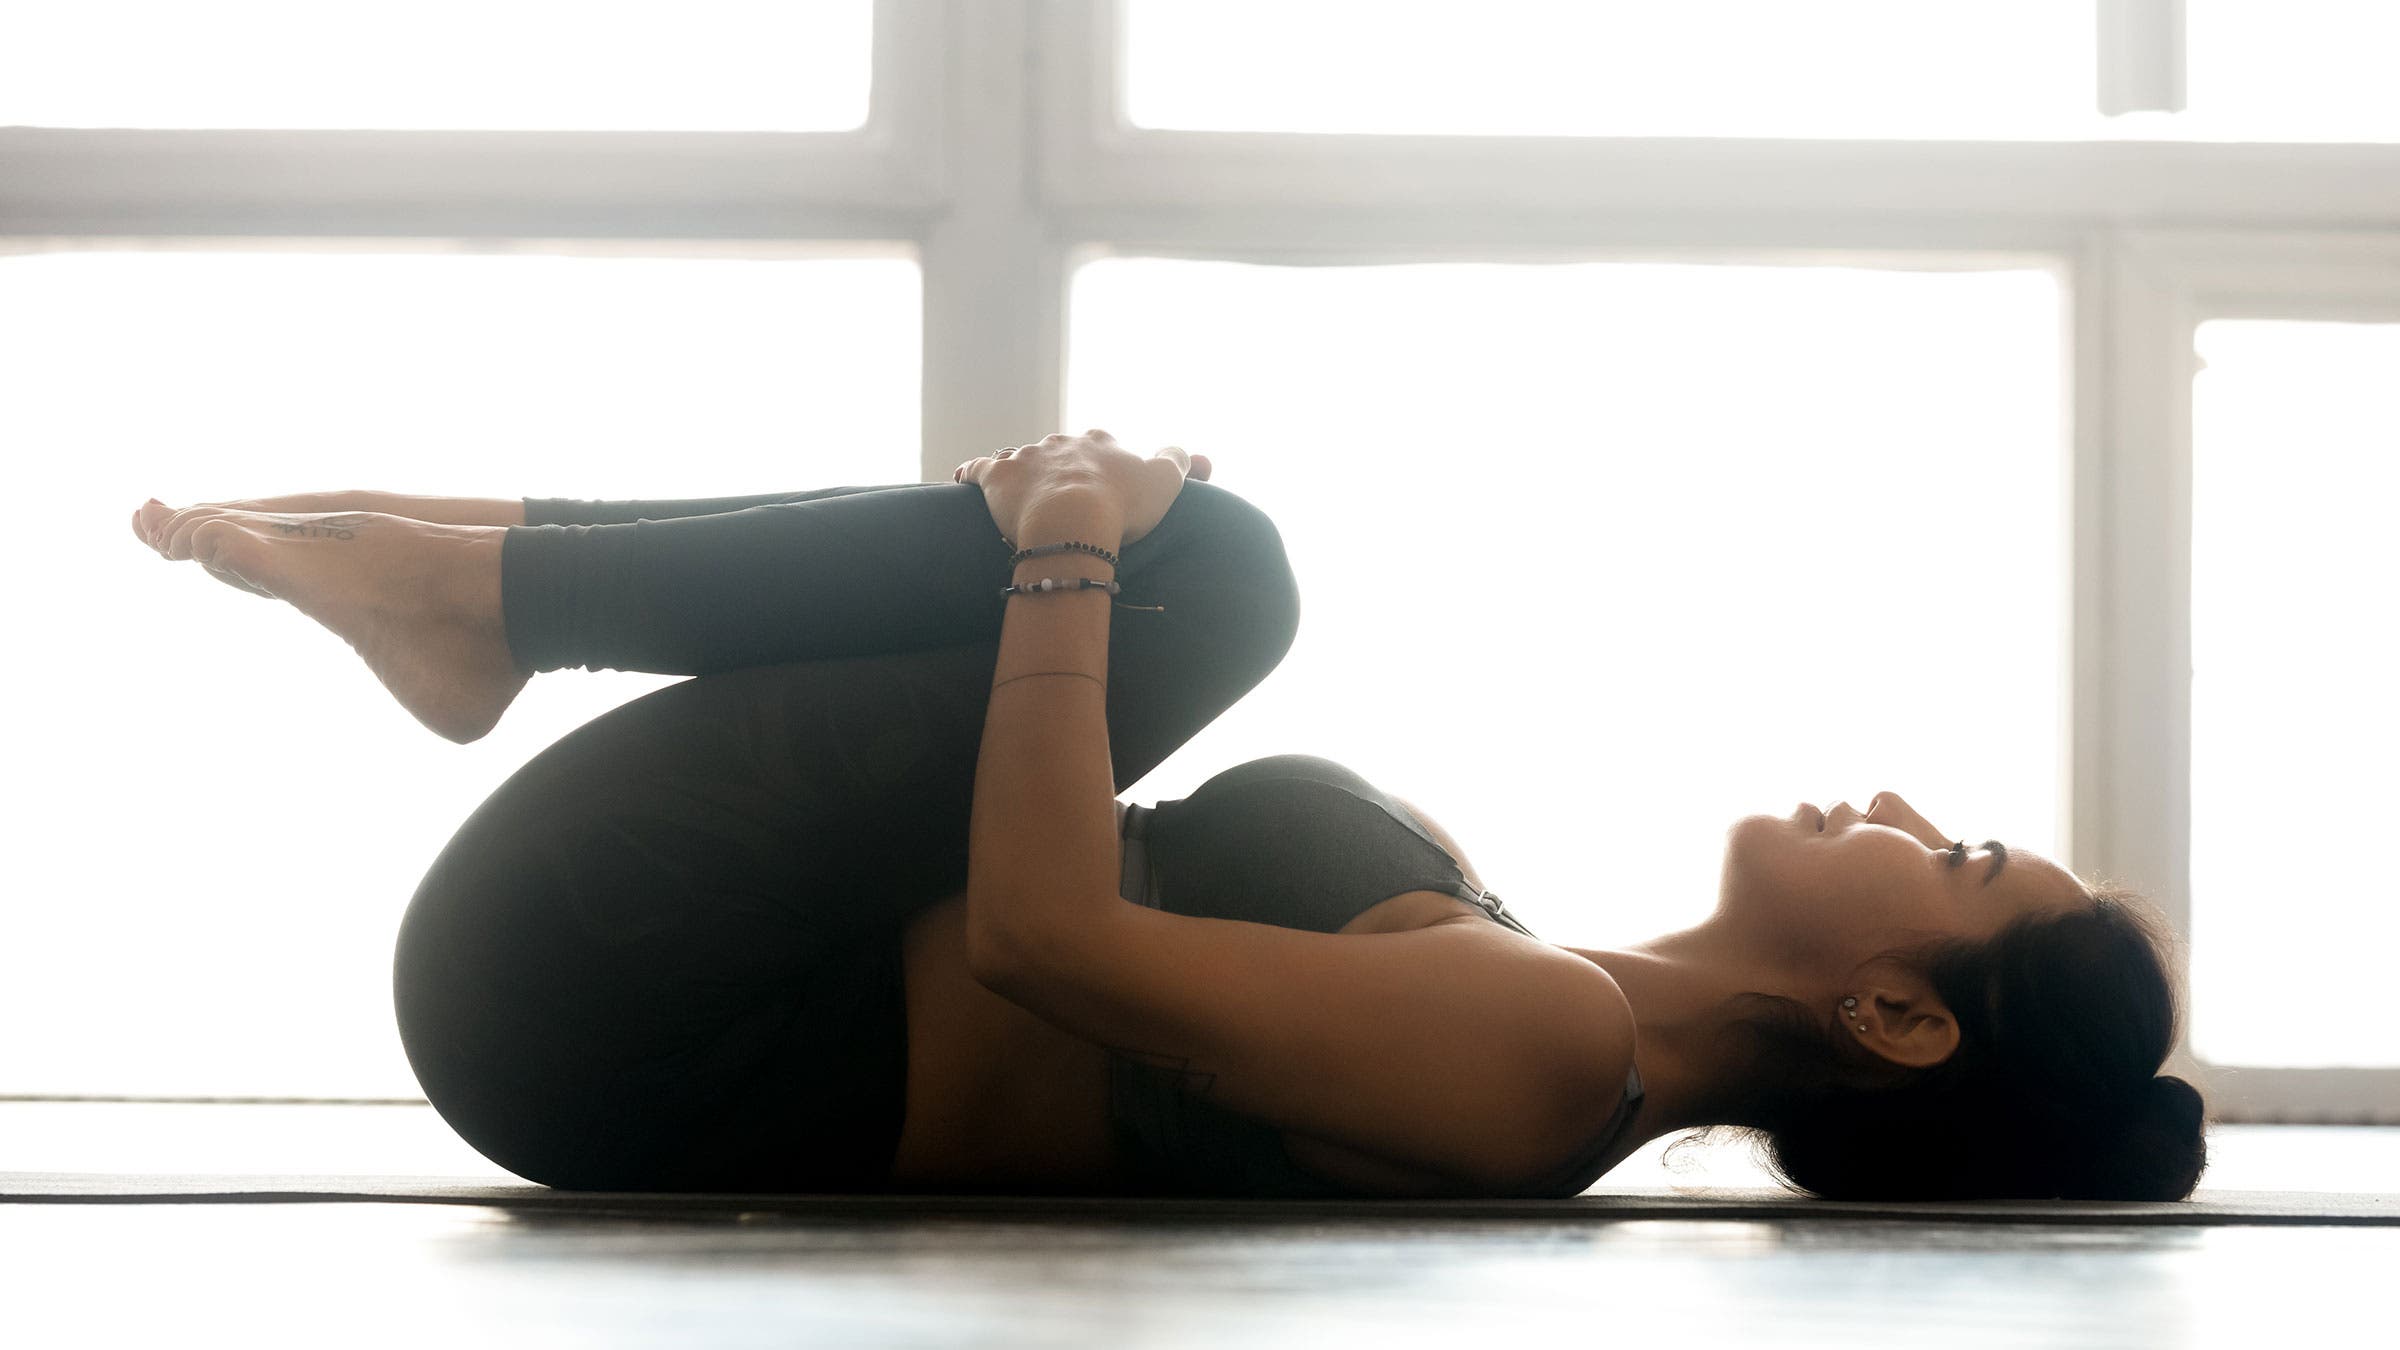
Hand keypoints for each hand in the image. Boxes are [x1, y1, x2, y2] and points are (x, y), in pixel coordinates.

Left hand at [953, 430, 1211, 546]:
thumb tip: (1195, 454)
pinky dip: (970, 474)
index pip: (1100, 447)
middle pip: (1058, 453)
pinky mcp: (995, 475)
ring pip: (1020, 459)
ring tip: (1020, 498)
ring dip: (1020, 474)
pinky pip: (977, 470)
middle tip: (1062, 503)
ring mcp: (1025, 456)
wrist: (1072, 520)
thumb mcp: (1167, 482)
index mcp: (1098, 441)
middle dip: (1059, 471)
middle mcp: (1060, 441)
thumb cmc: (1122, 505)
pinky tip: (963, 479)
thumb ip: (1180, 462)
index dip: (1102, 469)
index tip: (1103, 492)